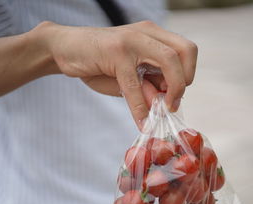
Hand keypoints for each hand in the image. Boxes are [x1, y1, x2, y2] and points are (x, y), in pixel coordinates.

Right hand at [37, 21, 197, 128]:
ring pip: (169, 61)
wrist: (65, 48)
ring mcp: (133, 39)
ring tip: (160, 113)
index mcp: (154, 35)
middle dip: (185, 81)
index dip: (187, 75)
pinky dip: (140, 107)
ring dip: (172, 91)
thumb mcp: (129, 77)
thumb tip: (164, 104)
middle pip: (186, 51)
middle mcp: (147, 32)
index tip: (174, 96)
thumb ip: (148, 87)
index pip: (187, 51)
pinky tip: (141, 122)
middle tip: (172, 103)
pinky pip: (135, 83)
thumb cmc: (99, 63)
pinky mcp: (116, 51)